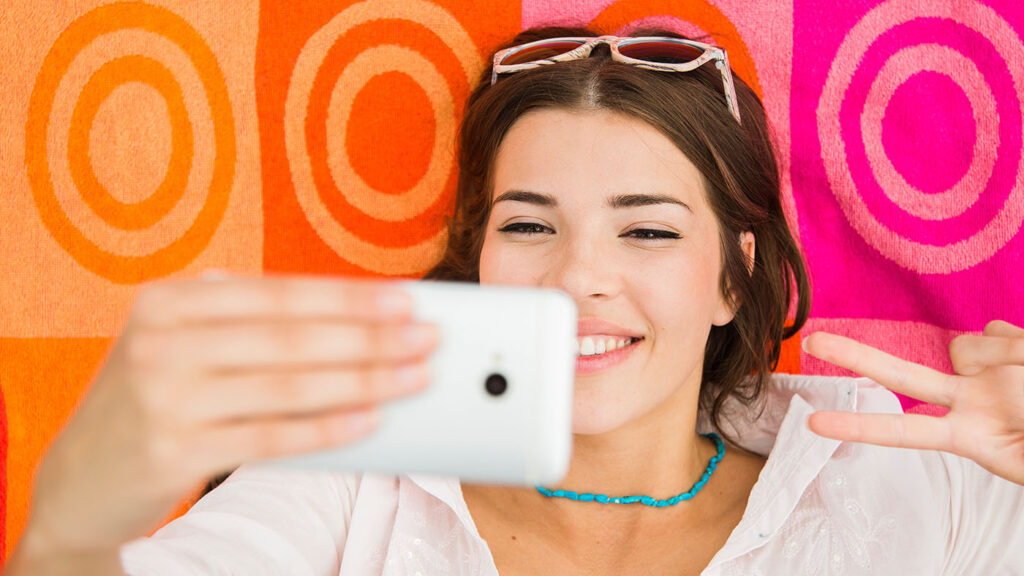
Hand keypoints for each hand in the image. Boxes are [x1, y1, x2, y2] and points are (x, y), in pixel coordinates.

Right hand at [20, 276, 436, 555]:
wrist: (77, 480)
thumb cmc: (150, 403)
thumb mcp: (181, 346)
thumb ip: (246, 327)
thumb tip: (353, 320)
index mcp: (170, 301)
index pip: (279, 294)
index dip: (349, 297)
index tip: (405, 299)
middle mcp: (163, 341)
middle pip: (292, 337)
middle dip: (371, 336)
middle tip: (426, 338)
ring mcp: (166, 397)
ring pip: (290, 385)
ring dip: (365, 381)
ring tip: (414, 377)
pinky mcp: (175, 450)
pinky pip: (273, 437)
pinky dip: (328, 429)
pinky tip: (371, 422)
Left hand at [803, 320, 1023, 484]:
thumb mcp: (1021, 450)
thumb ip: (1004, 395)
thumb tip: (988, 337)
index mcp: (975, 437)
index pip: (906, 430)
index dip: (860, 426)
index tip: (813, 424)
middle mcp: (974, 402)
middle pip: (904, 374)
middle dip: (857, 355)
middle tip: (811, 341)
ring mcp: (991, 375)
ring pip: (970, 345)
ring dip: (1000, 356)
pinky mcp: (1011, 348)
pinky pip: (999, 332)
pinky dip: (1014, 343)